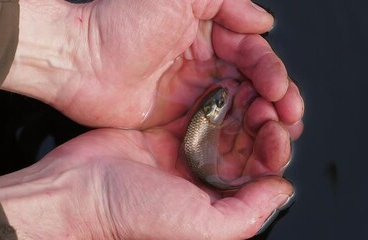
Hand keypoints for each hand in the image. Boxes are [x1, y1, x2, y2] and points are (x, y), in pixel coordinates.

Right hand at [0, 107, 293, 238]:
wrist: (80, 191)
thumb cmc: (133, 212)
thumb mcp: (202, 227)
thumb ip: (247, 214)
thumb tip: (281, 189)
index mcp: (217, 199)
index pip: (259, 172)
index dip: (274, 149)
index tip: (279, 131)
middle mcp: (203, 175)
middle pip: (245, 145)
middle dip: (262, 124)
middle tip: (269, 106)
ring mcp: (184, 151)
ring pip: (225, 124)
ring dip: (241, 107)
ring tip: (250, 91)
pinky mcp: (165, 131)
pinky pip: (197, 110)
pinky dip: (214, 99)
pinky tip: (223, 86)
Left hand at [3, 0, 302, 137]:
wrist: (77, 60)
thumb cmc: (119, 23)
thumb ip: (227, 1)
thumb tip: (264, 22)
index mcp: (209, 36)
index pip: (253, 56)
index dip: (271, 73)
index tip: (279, 91)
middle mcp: (204, 67)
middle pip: (252, 88)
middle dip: (276, 104)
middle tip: (289, 120)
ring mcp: (192, 96)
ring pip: (239, 112)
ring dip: (261, 126)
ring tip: (277, 139)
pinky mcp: (178, 122)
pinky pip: (214, 132)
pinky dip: (234, 141)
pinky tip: (248, 151)